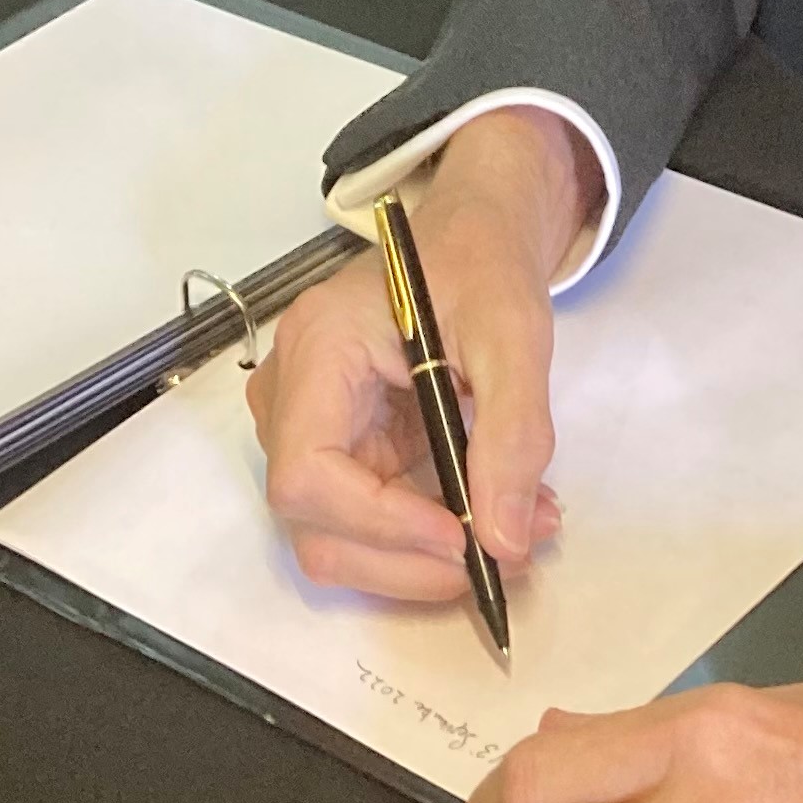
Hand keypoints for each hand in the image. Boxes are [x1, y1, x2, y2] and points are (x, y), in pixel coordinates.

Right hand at [247, 107, 601, 600]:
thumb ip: (513, 434)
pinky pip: (362, 524)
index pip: (308, 473)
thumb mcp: (515, 335)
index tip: (463, 538)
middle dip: (409, 560)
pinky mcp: (335, 452)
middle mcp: (288, 396)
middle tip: (508, 553)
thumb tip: (504, 541)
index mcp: (317, 349)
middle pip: (315, 524)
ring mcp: (303, 429)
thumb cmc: (481, 267)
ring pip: (335, 540)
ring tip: (514, 533)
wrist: (469, 241)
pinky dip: (424, 540)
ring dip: (421, 562)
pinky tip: (488, 517)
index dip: (381, 524)